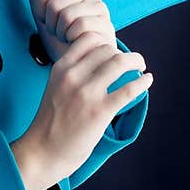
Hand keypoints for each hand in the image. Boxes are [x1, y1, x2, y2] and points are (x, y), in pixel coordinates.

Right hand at [10, 31, 152, 189]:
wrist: (43, 151)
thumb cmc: (50, 123)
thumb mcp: (54, 88)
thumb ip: (71, 75)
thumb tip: (98, 66)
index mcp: (61, 68)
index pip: (87, 38)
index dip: (104, 41)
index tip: (112, 52)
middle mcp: (73, 76)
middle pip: (107, 49)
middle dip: (122, 53)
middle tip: (131, 62)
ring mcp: (87, 93)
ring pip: (120, 62)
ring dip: (136, 61)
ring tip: (141, 66)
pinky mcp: (100, 111)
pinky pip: (129, 89)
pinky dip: (142, 81)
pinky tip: (147, 80)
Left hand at [15, 0, 116, 63]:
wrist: (75, 60)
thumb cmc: (59, 37)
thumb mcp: (41, 11)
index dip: (39, 10)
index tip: (46, 18)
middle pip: (54, 4)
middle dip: (50, 24)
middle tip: (58, 30)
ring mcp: (100, 6)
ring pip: (67, 15)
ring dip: (61, 32)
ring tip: (66, 36)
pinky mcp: (107, 23)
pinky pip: (80, 26)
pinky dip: (72, 38)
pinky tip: (76, 41)